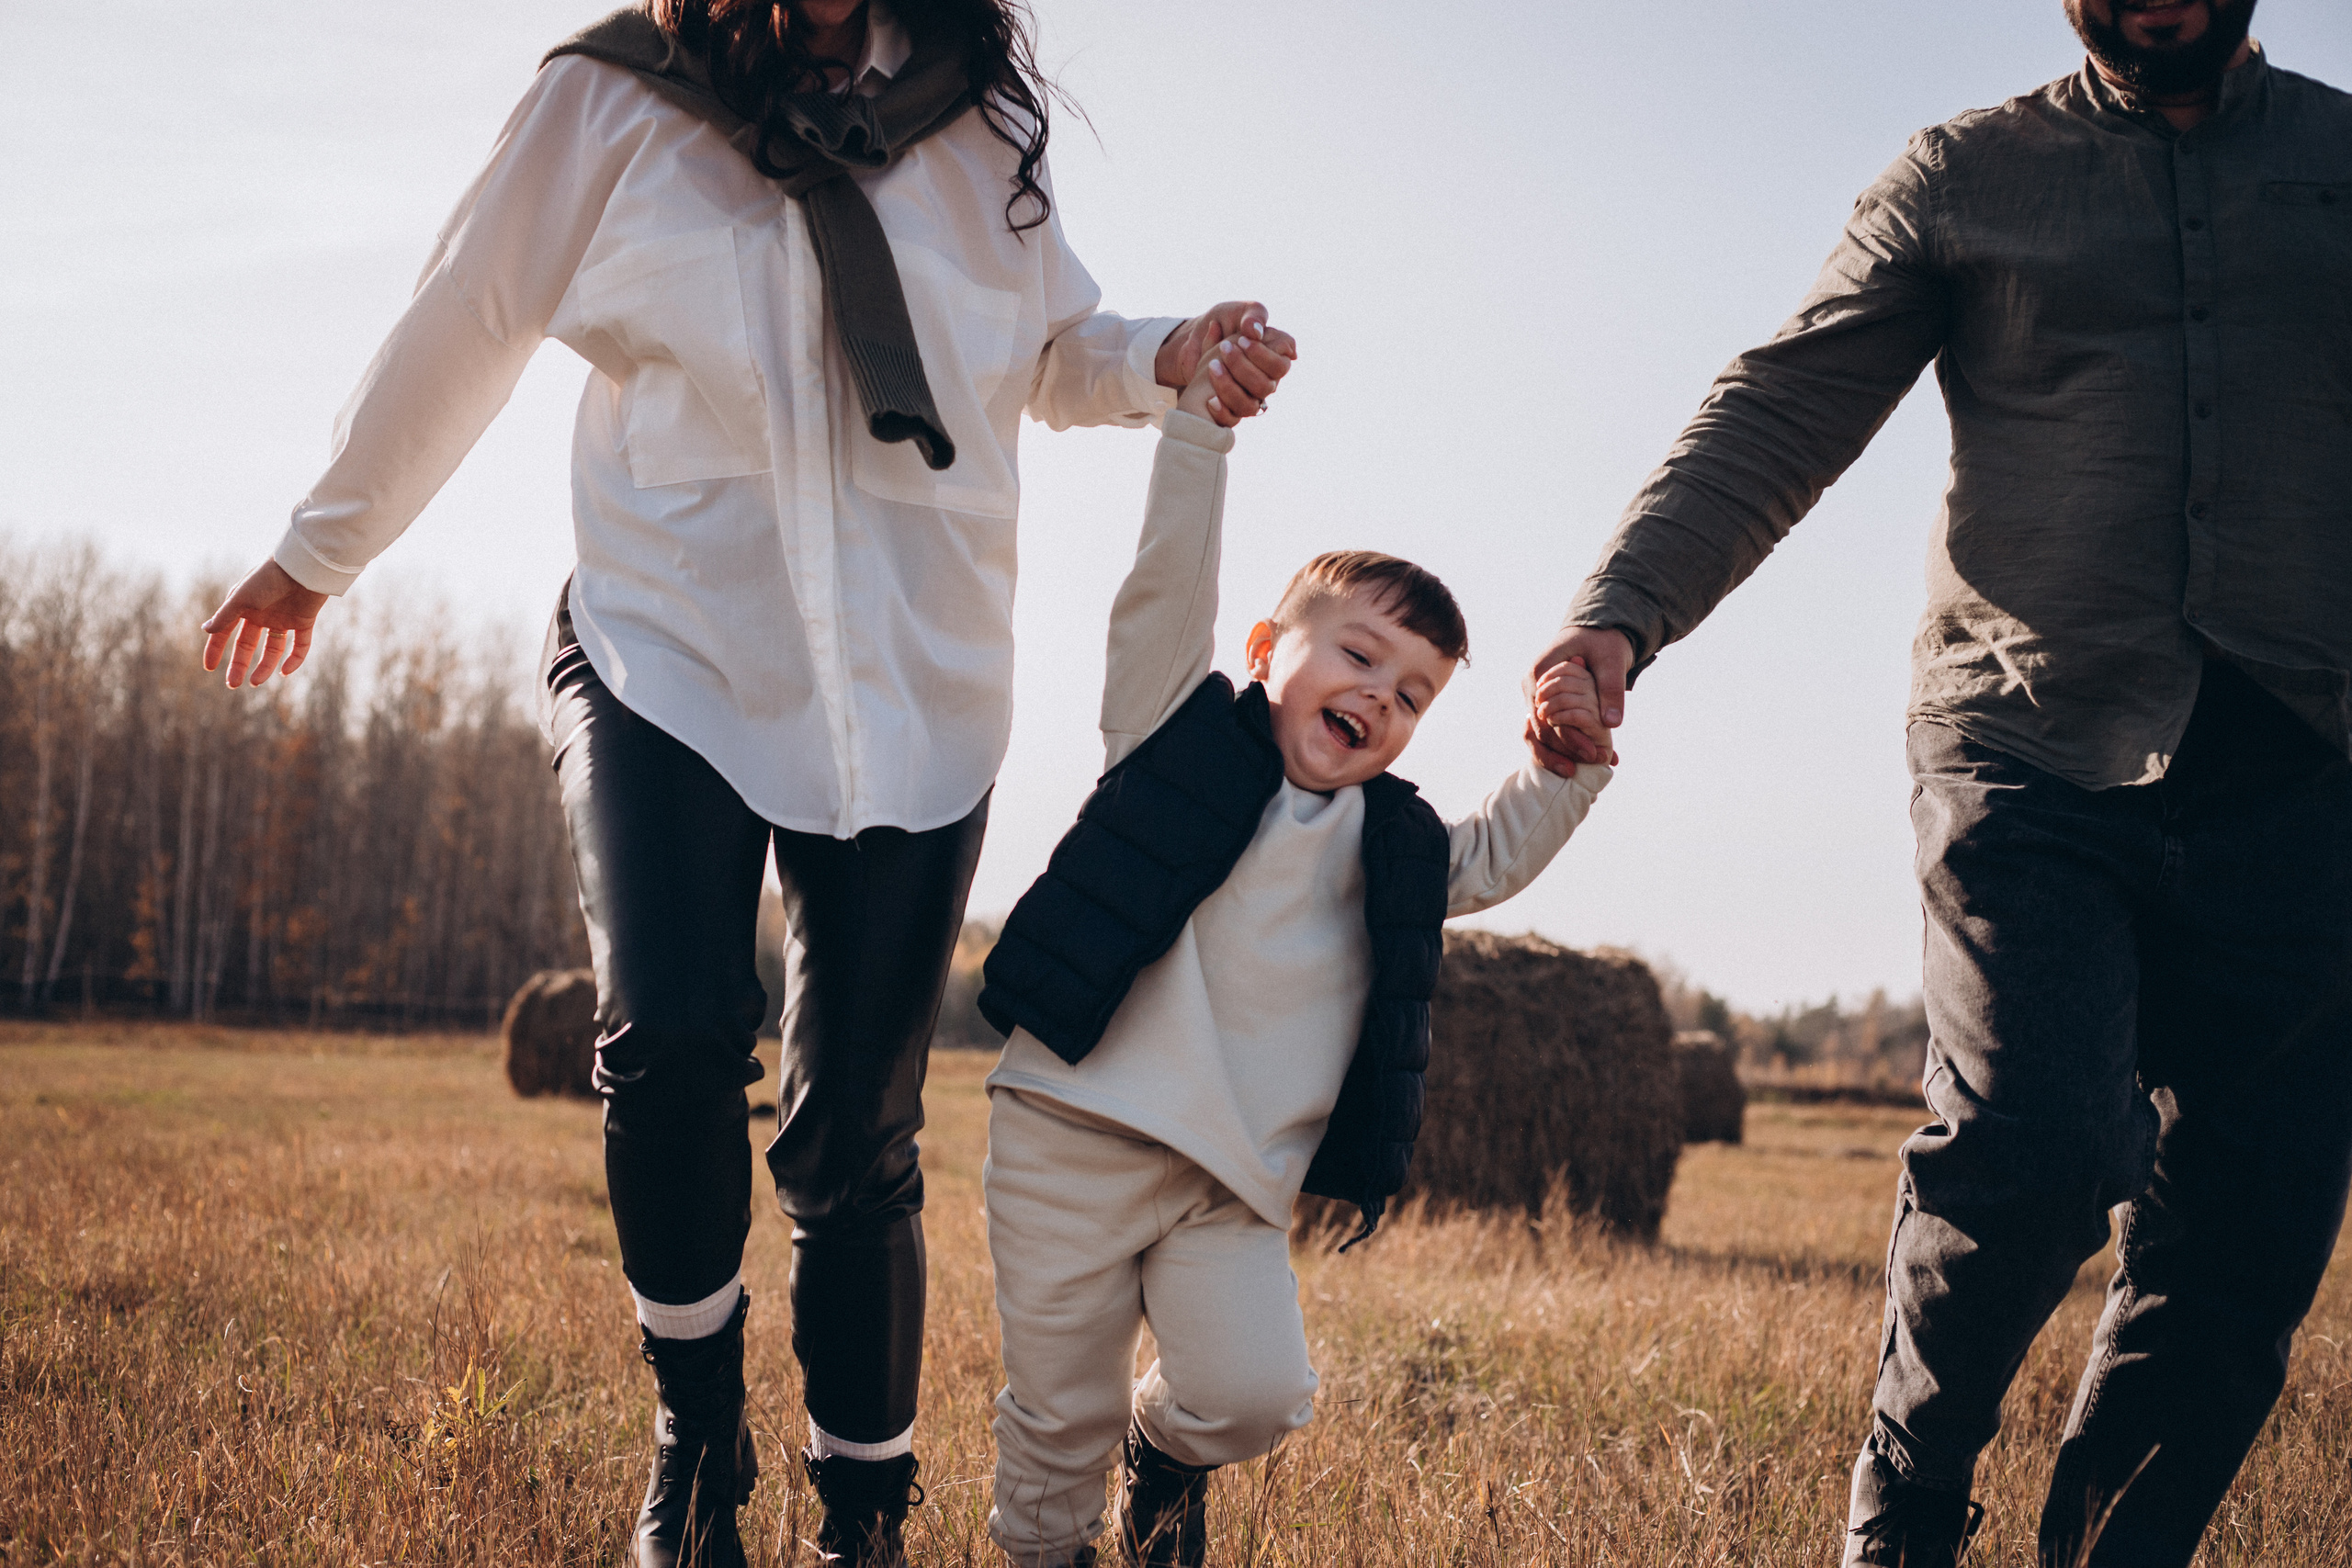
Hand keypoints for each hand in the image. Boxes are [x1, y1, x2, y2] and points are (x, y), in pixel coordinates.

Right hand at [202, 558, 328, 688]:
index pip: (225, 632)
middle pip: (248, 645)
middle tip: (232, 684)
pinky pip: (300, 646)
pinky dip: (294, 660)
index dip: (216, 649)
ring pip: (273, 649)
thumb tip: (205, 630)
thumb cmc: (268, 578)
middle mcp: (261, 614)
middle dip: (239, 664)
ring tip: (256, 683)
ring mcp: (283, 619)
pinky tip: (285, 672)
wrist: (302, 568)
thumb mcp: (242, 598)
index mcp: (243, 607)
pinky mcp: (304, 621)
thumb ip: (225, 616)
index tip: (209, 668)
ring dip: (264, 666)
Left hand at [1156, 302, 1297, 417]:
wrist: (1192, 342)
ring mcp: (1249, 397)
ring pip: (1250, 405)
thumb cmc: (1221, 323)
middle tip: (1224, 349)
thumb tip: (1256, 332)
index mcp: (1273, 357)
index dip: (1262, 355)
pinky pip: (1232, 420)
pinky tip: (1210, 399)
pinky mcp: (1231, 409)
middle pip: (1267, 385)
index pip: (1281, 365)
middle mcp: (1265, 380)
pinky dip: (1222, 410)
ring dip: (1230, 386)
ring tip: (1212, 366)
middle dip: (1243, 367)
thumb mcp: (1236, 311)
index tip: (1241, 340)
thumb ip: (1252, 315)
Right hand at [1523, 626, 1631, 773]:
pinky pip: (1547, 729)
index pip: (1546, 716)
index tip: (1590, 754)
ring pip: (1539, 734)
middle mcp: (1532, 686)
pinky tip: (1578, 761)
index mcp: (1540, 672)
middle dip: (1563, 751)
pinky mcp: (1543, 703)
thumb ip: (1610, 690)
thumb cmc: (1603, 642)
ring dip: (1557, 754)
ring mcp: (1535, 696)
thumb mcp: (1612, 662)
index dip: (1567, 738)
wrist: (1597, 631)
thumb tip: (1612, 723)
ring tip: (1578, 772)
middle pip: (1539, 730)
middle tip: (1589, 767)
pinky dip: (1562, 745)